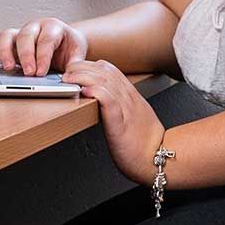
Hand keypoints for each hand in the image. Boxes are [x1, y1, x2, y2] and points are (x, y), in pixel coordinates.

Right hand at [0, 16, 85, 74]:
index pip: (46, 40)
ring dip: (5, 52)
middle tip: (29, 73)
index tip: (41, 72)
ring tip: (7, 67)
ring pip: (8, 36)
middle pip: (26, 36)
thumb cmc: (69, 48)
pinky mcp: (10, 41)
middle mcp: (35, 26)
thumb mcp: (77, 56)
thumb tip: (71, 77)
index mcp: (53, 27)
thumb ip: (74, 66)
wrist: (67, 42)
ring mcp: (20, 32)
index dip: (43, 56)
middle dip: (26, 56)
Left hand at [66, 58, 164, 185]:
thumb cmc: (144, 144)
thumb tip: (102, 101)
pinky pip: (109, 100)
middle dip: (82, 66)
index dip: (90, 65)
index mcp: (131, 95)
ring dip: (83, 75)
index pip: (110, 69)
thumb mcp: (133, 117)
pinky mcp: (121, 123)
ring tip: (69, 78)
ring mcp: (126, 108)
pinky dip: (96, 92)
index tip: (76, 69)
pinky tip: (85, 91)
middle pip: (105, 70)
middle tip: (67, 71)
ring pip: (105, 81)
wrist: (158, 158)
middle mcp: (128, 98)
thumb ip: (120, 106)